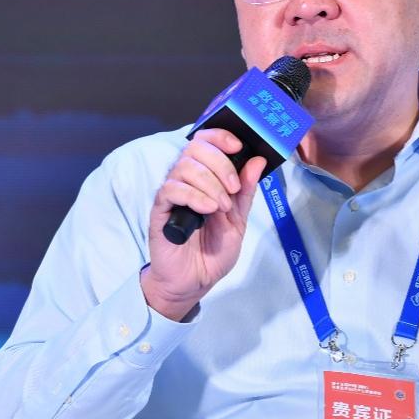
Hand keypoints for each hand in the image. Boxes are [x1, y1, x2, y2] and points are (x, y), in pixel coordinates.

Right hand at [142, 128, 266, 320]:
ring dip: (210, 184)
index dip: (220, 136)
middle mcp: (186, 180)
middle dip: (220, 164)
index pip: (206, 141)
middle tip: (232, 189)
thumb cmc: (212, 251)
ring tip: (221, 207)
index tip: (237, 146)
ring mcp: (172, 194)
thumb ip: (245, 191)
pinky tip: (207, 210)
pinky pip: (172, 190)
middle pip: (195, 148)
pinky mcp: (161, 210)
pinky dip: (194, 196)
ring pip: (184, 167)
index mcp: (205, 177)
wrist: (194, 281)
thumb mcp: (238, 220)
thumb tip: (257, 161)